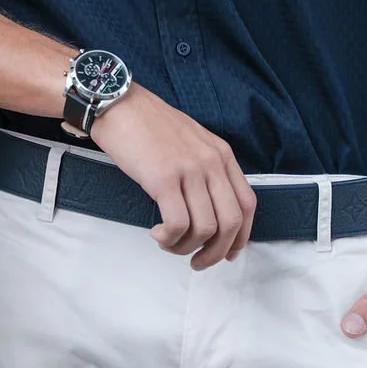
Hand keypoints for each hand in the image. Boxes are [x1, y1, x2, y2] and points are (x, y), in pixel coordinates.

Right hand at [89, 83, 256, 269]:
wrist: (119, 105)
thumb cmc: (149, 125)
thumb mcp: (192, 141)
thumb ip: (206, 169)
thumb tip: (209, 211)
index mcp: (221, 154)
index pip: (247, 204)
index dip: (240, 237)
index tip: (227, 254)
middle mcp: (212, 162)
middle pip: (231, 223)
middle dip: (216, 253)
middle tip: (196, 262)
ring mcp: (189, 169)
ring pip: (205, 229)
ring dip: (186, 247)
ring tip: (167, 242)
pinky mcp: (164, 178)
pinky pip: (178, 224)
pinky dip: (169, 238)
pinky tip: (156, 233)